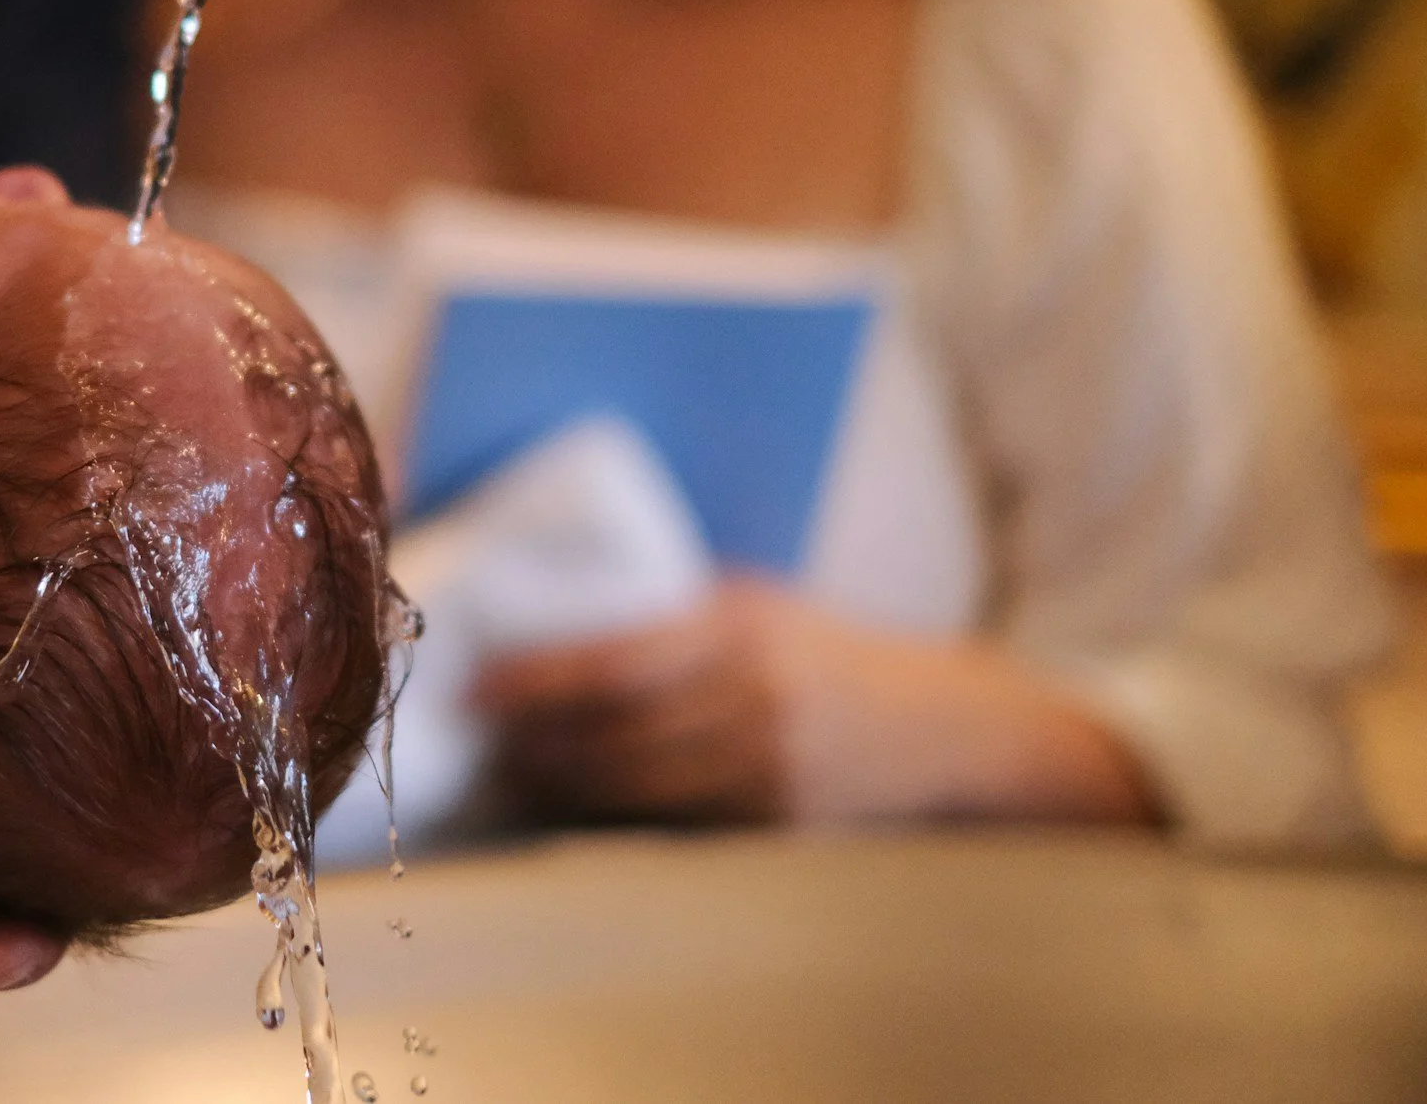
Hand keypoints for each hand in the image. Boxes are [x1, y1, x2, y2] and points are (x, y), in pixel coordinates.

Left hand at [475, 581, 1157, 827]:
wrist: (950, 728)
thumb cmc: (837, 653)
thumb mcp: (765, 605)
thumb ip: (680, 610)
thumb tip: (571, 614)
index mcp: (739, 627)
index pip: (611, 659)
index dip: (534, 682)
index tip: (477, 688)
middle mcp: (750, 696)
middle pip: (612, 734)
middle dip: (534, 741)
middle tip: (480, 739)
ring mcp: (766, 766)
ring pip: (635, 787)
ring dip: (563, 784)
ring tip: (515, 771)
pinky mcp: (777, 819)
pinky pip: (676, 821)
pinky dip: (619, 813)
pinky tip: (580, 803)